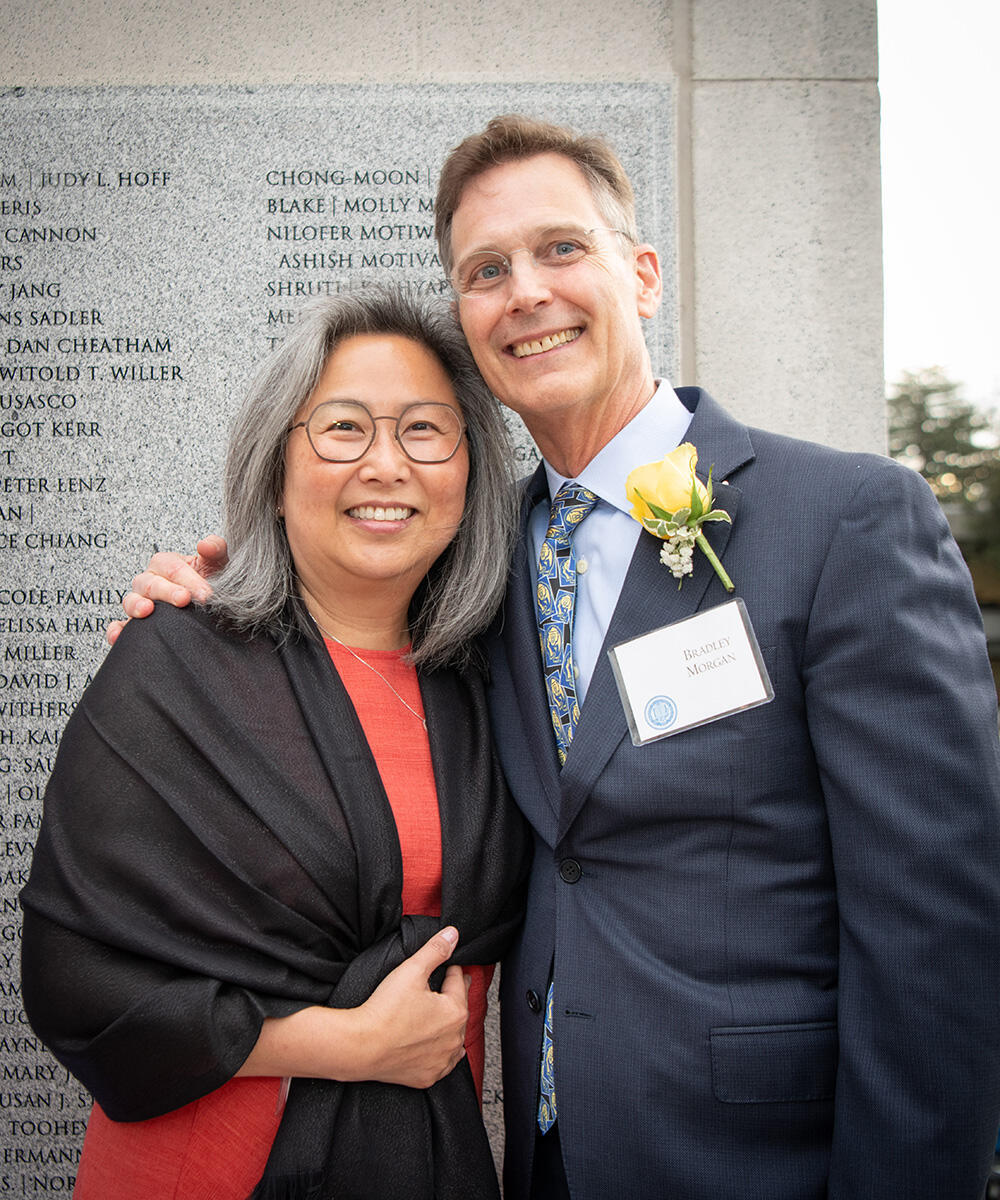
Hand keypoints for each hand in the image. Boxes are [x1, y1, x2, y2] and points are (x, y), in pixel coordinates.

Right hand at [106, 536, 228, 645]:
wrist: (209, 602)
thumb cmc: (210, 580)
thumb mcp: (216, 563)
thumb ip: (215, 548)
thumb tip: (205, 545)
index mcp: (165, 563)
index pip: (172, 568)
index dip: (189, 579)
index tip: (206, 593)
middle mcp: (149, 581)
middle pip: (152, 584)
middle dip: (168, 592)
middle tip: (185, 600)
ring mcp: (140, 601)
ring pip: (131, 601)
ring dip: (137, 605)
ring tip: (148, 610)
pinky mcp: (136, 622)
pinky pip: (120, 625)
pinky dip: (117, 629)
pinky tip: (119, 635)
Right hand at [354, 926, 469, 1087]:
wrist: (361, 1047)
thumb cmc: (385, 1011)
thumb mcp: (412, 970)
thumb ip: (435, 950)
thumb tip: (453, 935)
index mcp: (455, 1011)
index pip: (459, 981)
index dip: (453, 969)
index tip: (450, 964)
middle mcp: (454, 1038)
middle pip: (459, 1009)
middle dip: (454, 995)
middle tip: (450, 985)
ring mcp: (442, 1060)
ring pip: (454, 1037)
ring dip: (450, 1025)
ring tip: (443, 1014)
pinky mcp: (428, 1076)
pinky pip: (443, 1062)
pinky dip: (442, 1052)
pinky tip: (437, 1045)